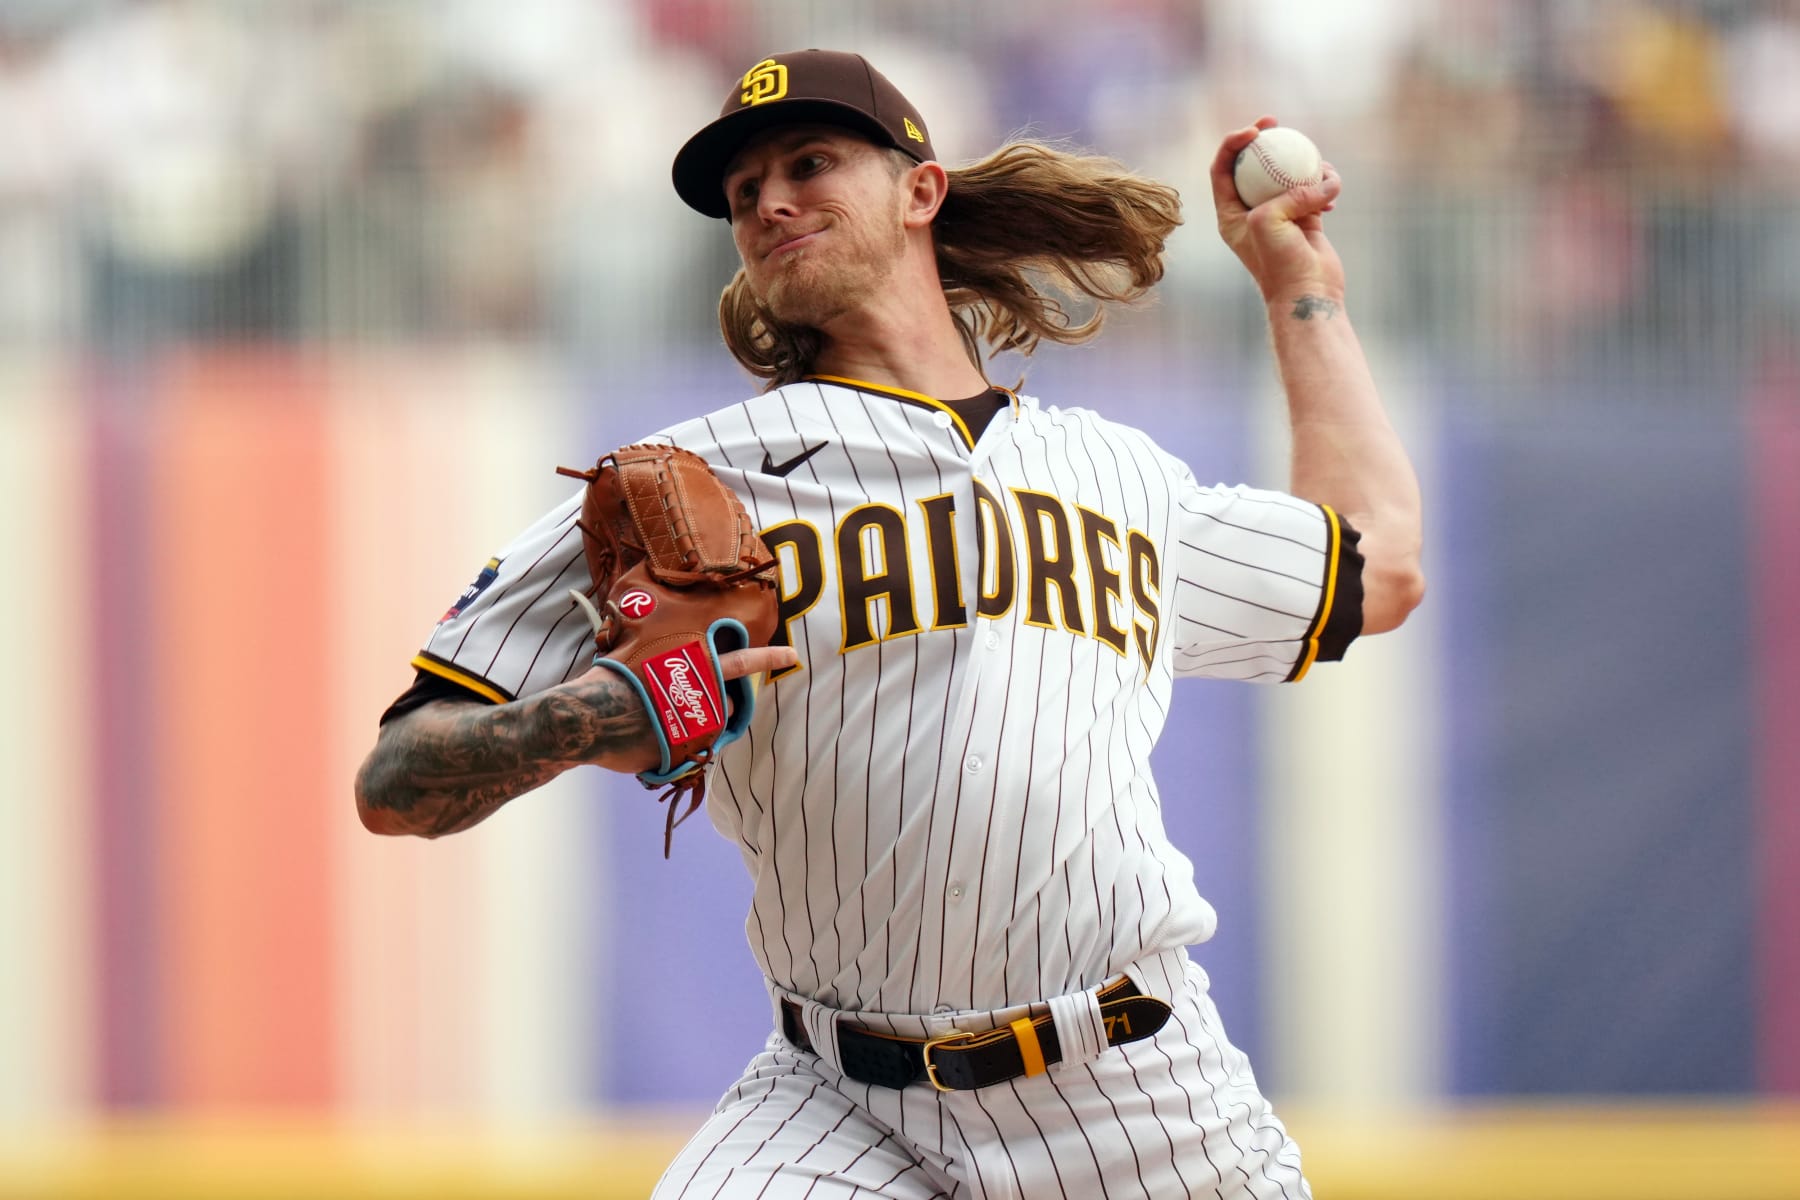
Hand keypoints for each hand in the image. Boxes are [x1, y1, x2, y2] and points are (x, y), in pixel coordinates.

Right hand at [567, 643, 799, 772]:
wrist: (583, 718)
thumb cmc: (606, 683)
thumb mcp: (638, 660)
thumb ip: (667, 668)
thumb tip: (670, 670)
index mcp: (691, 670)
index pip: (739, 663)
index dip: (767, 657)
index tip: (792, 655)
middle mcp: (698, 698)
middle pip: (723, 706)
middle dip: (710, 708)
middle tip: (678, 706)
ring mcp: (692, 729)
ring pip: (706, 731)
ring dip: (688, 728)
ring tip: (655, 721)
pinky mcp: (679, 756)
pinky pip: (683, 755)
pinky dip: (667, 751)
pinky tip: (643, 742)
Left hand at [1210, 117, 1345, 303]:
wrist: (1308, 294)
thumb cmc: (1279, 263)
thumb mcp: (1268, 221)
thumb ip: (1286, 193)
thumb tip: (1320, 179)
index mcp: (1231, 213)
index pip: (1222, 169)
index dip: (1232, 144)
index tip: (1254, 131)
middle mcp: (1252, 211)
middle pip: (1253, 165)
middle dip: (1263, 140)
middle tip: (1276, 123)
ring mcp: (1280, 213)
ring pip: (1287, 174)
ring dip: (1302, 163)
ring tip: (1317, 166)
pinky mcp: (1307, 217)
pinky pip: (1314, 188)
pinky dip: (1324, 184)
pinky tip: (1332, 188)